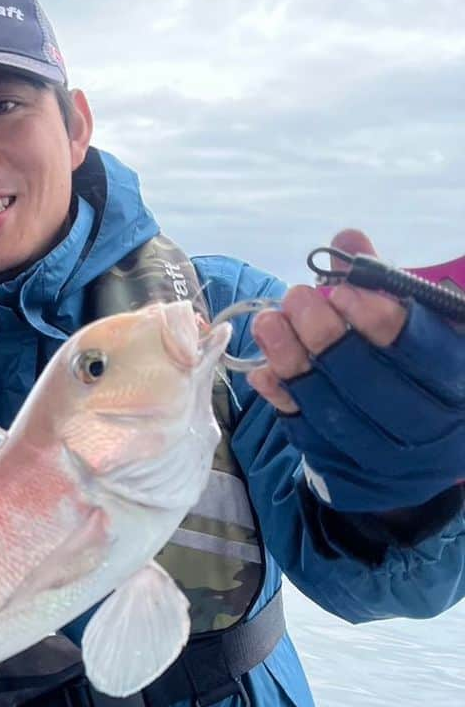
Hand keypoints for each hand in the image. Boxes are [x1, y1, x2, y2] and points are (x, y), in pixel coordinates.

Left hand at [246, 229, 464, 513]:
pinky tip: (261, 371)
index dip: (381, 321)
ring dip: (293, 363)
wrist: (416, 446)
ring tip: (267, 322)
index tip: (341, 291)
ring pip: (333, 411)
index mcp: (455, 377)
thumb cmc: (418, 363)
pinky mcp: (344, 467)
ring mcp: (384, 453)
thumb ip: (384, 282)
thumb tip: (347, 240)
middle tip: (295, 297)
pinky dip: (282, 399)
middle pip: (371, 384)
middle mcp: (428, 423)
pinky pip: (307, 435)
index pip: (422, 352)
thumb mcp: (418, 320)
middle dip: (326, 338)